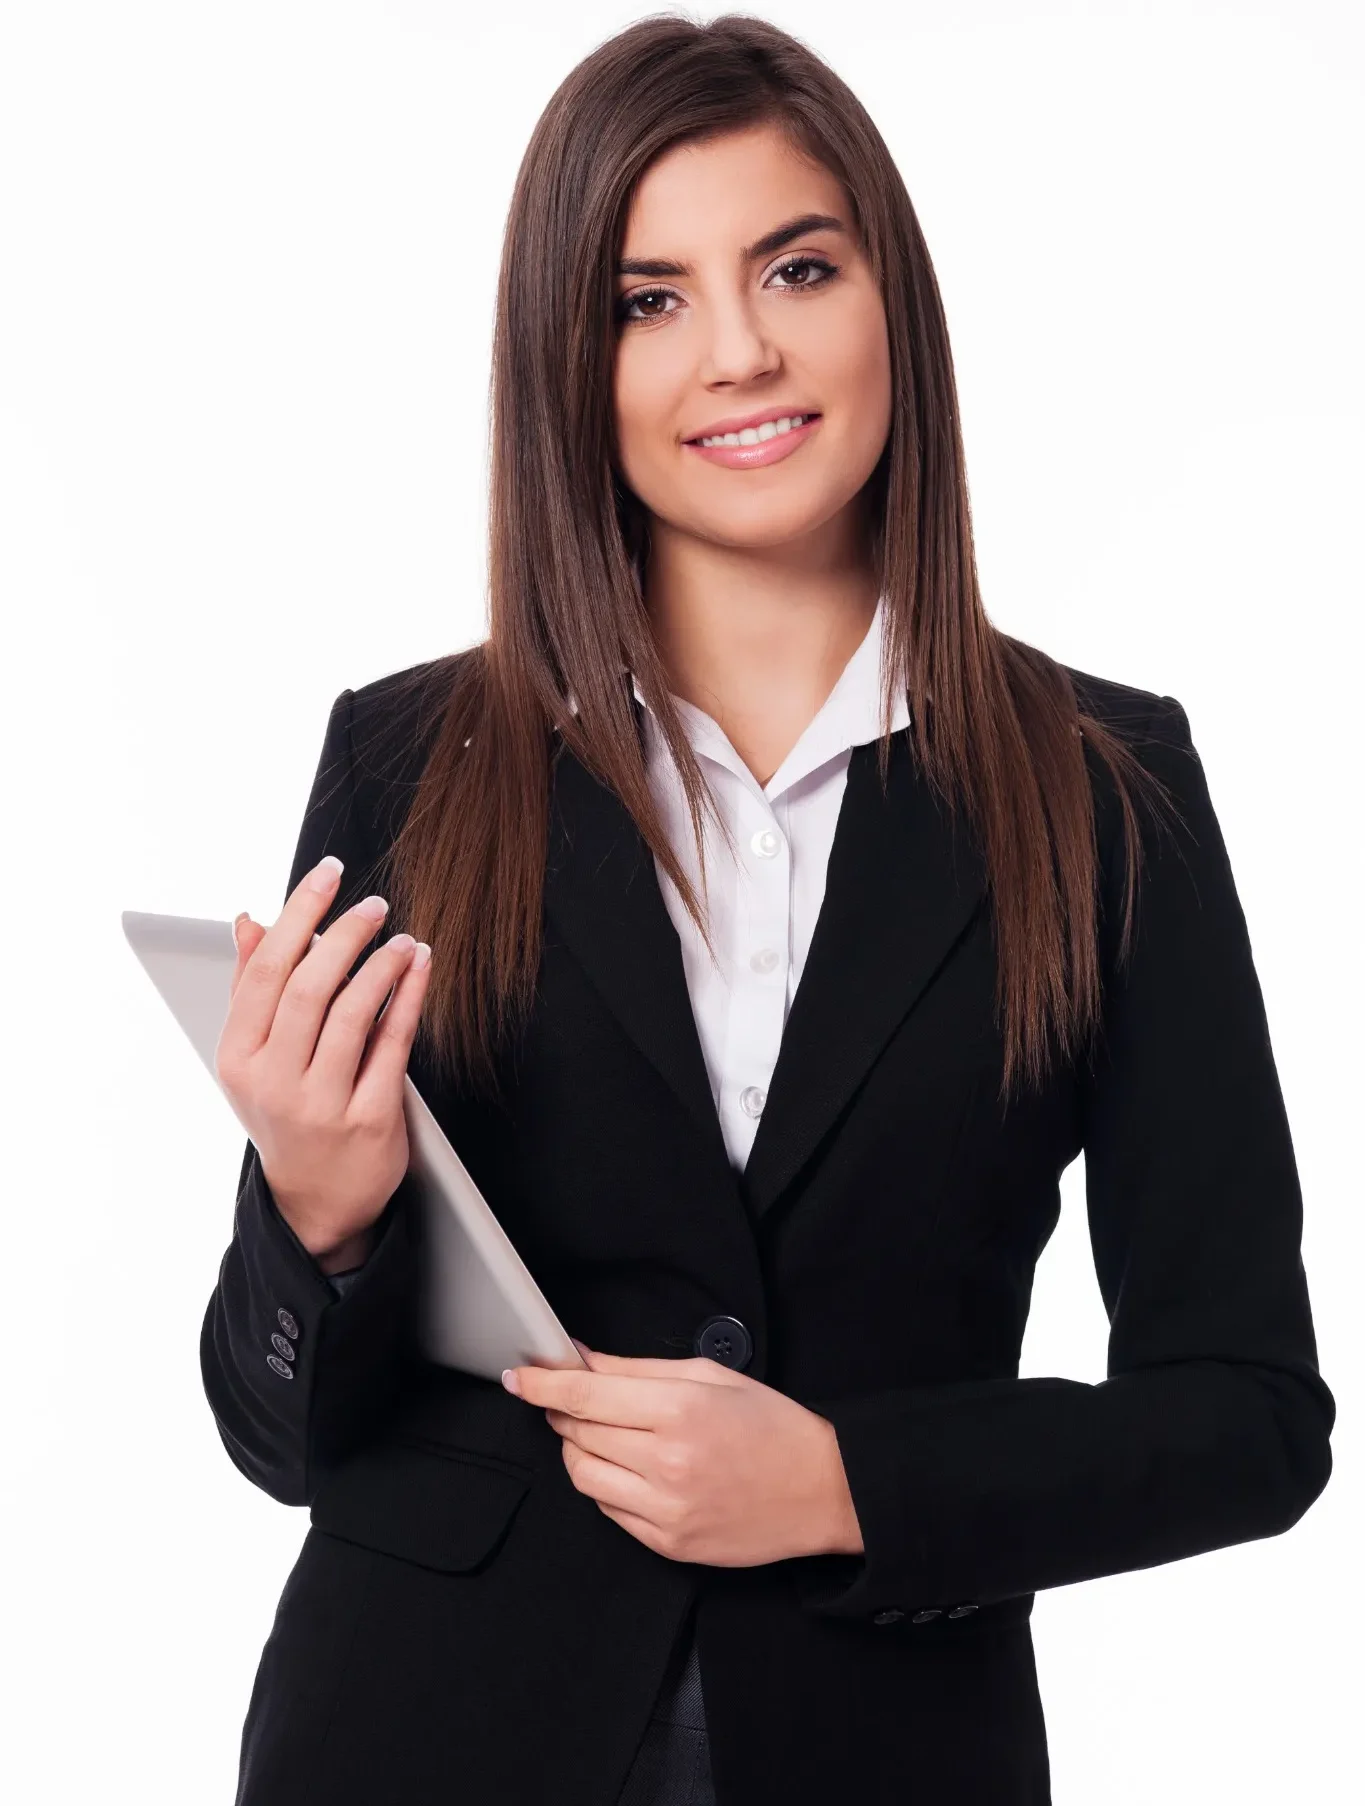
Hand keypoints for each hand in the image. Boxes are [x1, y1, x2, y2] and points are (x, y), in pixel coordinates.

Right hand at [215, 857, 431, 1262]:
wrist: (316, 1203)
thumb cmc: (288, 1113)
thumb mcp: (256, 1059)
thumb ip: (254, 988)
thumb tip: (250, 920)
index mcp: (239, 1057)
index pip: (266, 970)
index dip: (299, 913)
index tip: (329, 874)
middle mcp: (274, 1081)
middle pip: (309, 987)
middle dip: (345, 934)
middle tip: (374, 905)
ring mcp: (321, 1103)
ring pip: (353, 1013)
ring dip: (381, 964)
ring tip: (400, 937)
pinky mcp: (368, 1119)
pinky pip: (394, 1043)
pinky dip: (409, 996)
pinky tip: (420, 967)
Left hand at [502, 1345, 863, 1567]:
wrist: (822, 1490)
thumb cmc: (771, 1425)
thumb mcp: (709, 1376)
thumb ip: (637, 1370)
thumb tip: (581, 1359)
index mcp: (679, 1411)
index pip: (585, 1396)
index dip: (543, 1385)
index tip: (518, 1376)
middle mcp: (667, 1463)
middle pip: (579, 1433)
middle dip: (564, 1411)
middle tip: (570, 1398)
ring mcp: (665, 1511)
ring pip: (584, 1475)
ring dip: (579, 1449)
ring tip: (602, 1433)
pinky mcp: (668, 1544)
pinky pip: (609, 1511)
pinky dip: (606, 1484)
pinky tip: (630, 1467)